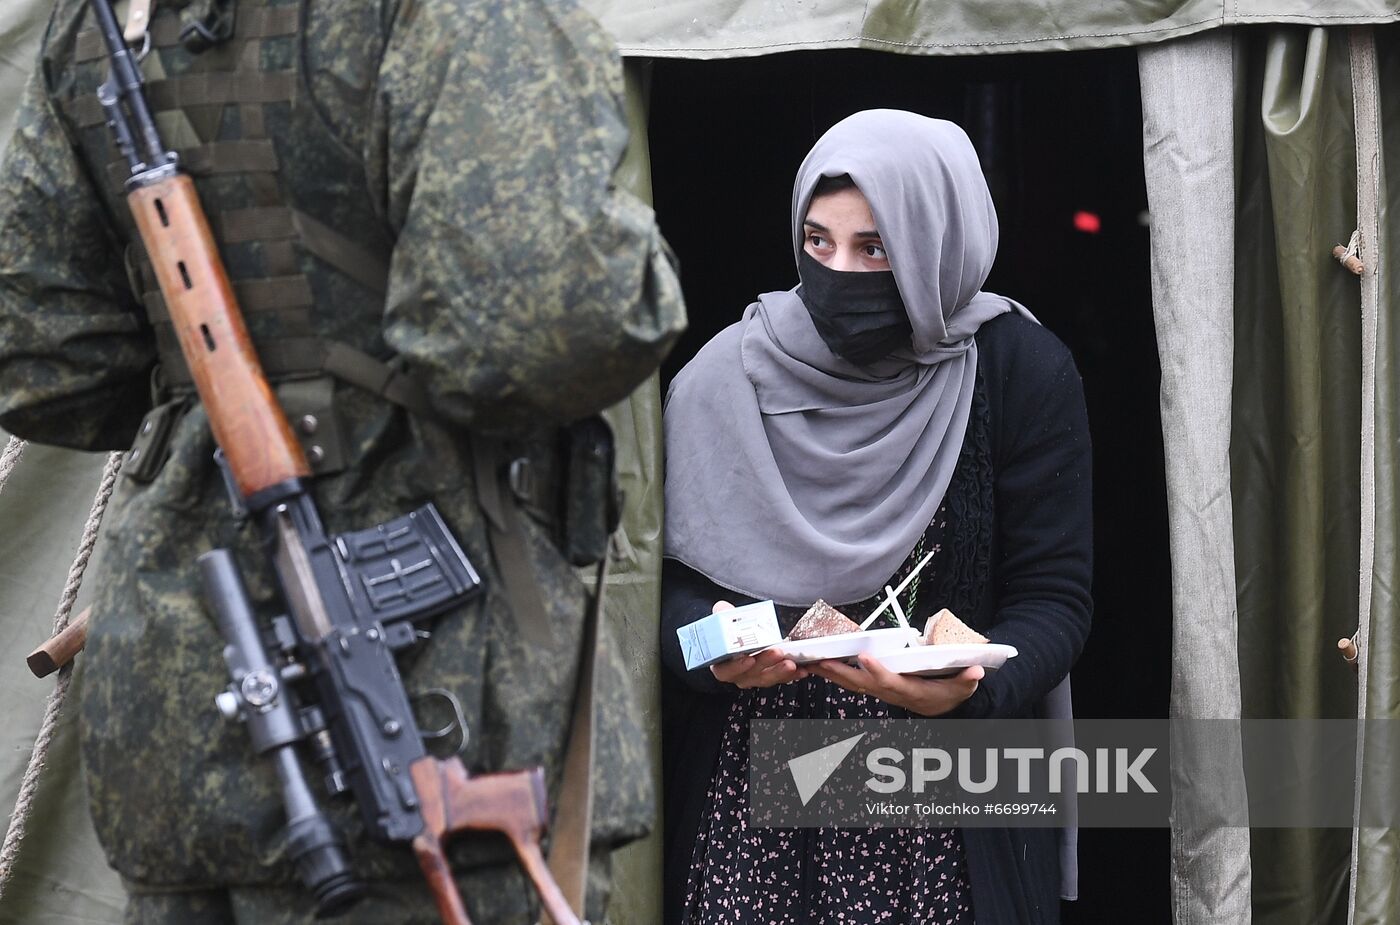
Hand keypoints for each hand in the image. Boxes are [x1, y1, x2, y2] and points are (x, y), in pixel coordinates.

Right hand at [708, 600, 808, 688]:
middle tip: (777, 652)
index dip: (736, 667)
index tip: (749, 658)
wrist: (741, 637)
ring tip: (791, 663)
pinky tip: (802, 669)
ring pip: (766, 678)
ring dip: (780, 671)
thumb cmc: (731, 632)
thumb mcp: (725, 622)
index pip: (725, 670)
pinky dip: (792, 675)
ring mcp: (755, 677)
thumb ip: (723, 616)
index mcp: (723, 664)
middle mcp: (738, 674)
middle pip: (750, 675)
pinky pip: (781, 678)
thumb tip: (722, 608)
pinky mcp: (770, 676)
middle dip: (765, 664)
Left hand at [809, 653, 983, 716]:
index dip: (877, 671)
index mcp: (910, 691)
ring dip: (830, 672)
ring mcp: (879, 691)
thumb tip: (976, 671)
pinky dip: (833, 673)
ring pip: (850, 683)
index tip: (863, 658)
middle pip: (861, 684)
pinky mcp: (873, 687)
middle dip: (840, 673)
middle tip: (820, 660)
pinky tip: (818, 663)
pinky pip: (850, 681)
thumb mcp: (962, 687)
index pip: (890, 682)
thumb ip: (967, 680)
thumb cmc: (949, 693)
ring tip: (809, 660)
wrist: (941, 707)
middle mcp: (890, 693)